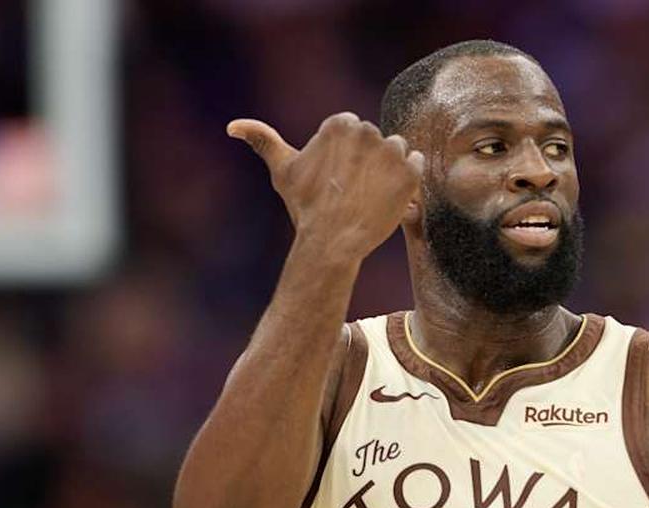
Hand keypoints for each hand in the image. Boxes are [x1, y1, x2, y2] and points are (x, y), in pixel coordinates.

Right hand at [227, 113, 423, 261]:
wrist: (332, 241)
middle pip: (375, 140)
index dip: (345, 156)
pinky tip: (388, 196)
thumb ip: (262, 141)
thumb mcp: (283, 171)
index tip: (337, 177)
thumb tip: (232, 126)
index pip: (352, 130)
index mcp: (340, 124)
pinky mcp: (410, 173)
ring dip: (388, 169)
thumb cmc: (305, 207)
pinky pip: (416, 165)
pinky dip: (407, 181)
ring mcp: (391, 152)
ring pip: (397, 151)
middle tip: (351, 190)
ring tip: (370, 194)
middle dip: (367, 161)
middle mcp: (368, 130)